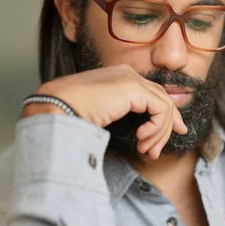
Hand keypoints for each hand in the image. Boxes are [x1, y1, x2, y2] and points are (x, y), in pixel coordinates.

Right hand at [22, 64, 187, 158]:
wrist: (57, 107)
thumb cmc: (71, 113)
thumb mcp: (104, 114)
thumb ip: (123, 114)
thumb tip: (141, 128)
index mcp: (120, 77)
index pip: (153, 94)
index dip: (165, 116)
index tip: (166, 136)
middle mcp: (128, 74)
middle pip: (163, 99)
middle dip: (166, 127)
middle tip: (156, 151)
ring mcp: (131, 79)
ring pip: (164, 106)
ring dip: (158, 133)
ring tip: (146, 150)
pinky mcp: (133, 88)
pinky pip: (160, 109)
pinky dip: (156, 128)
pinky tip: (142, 138)